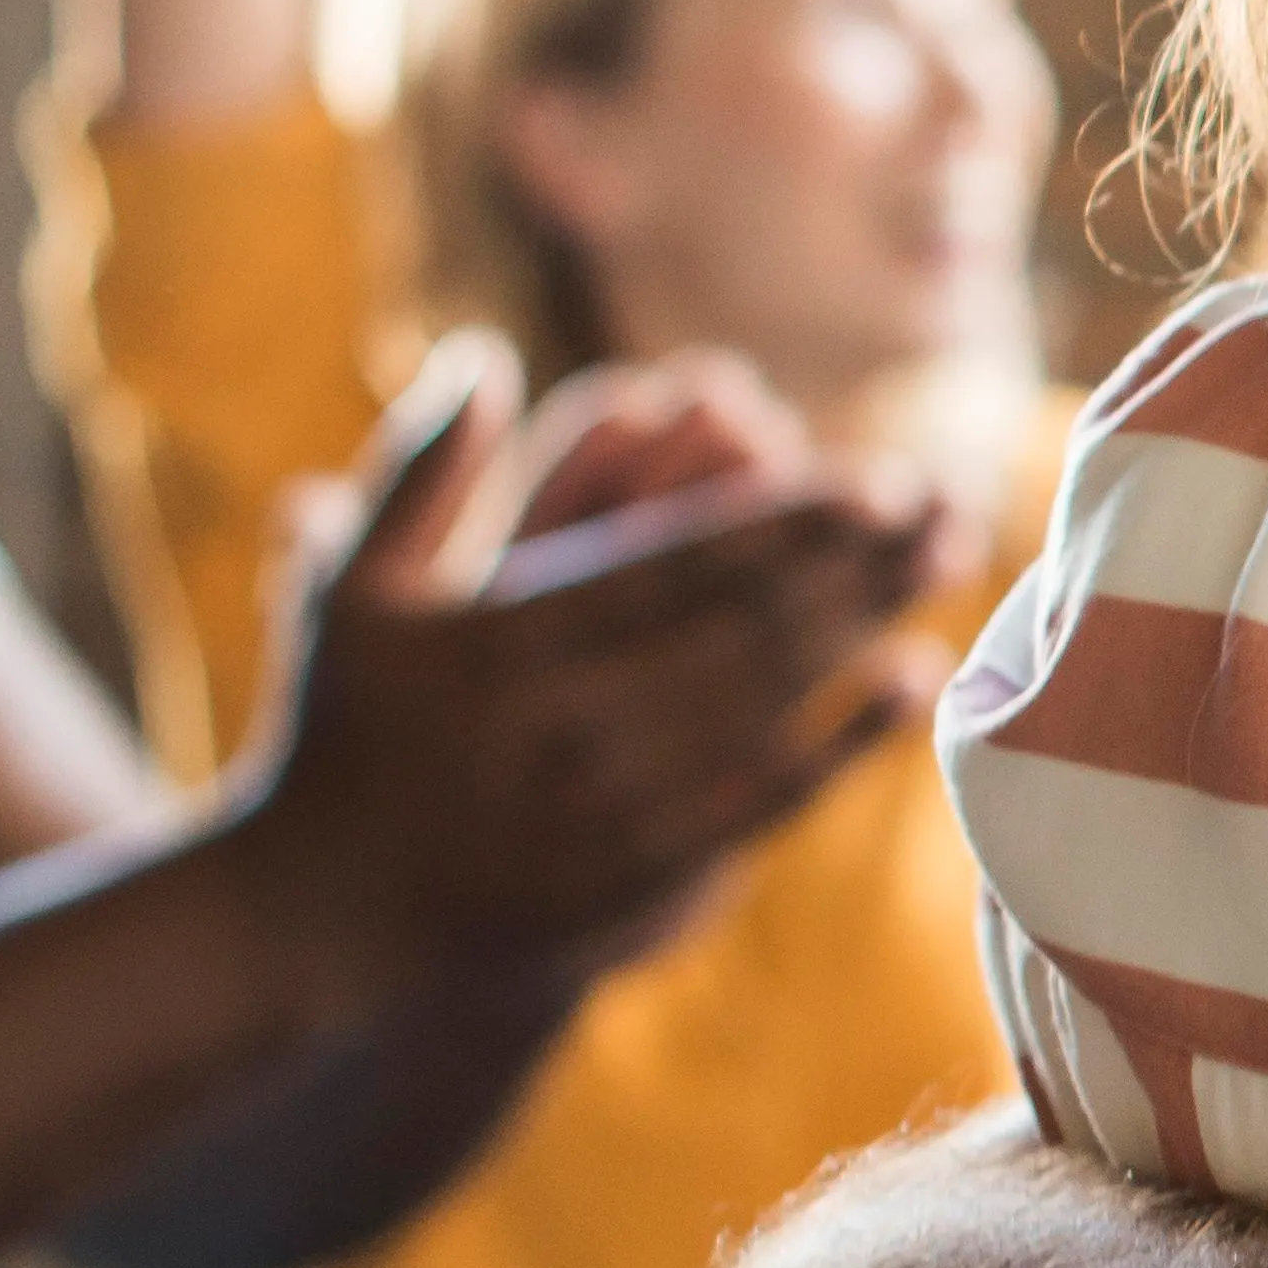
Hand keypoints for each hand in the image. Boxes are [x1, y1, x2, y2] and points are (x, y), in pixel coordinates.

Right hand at [208, 338, 945, 1008]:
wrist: (323, 915)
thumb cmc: (342, 731)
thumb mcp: (350, 591)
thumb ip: (419, 470)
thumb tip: (485, 352)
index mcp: (503, 645)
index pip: (671, 567)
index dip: (781, 523)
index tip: (872, 478)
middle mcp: (565, 728)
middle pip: (742, 631)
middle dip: (854, 565)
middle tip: (945, 506)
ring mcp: (607, 811)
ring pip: (767, 705)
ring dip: (866, 631)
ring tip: (944, 567)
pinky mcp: (636, 880)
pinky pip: (763, 798)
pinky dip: (845, 738)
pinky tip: (910, 678)